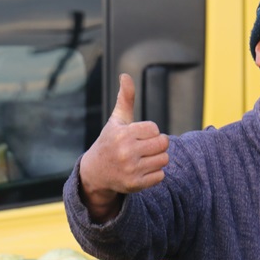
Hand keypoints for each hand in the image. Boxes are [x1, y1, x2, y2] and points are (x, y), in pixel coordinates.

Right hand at [78, 73, 168, 220]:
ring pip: (164, 159)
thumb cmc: (111, 141)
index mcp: (123, 134)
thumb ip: (125, 98)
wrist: (95, 172)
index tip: (138, 135)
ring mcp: (131, 170)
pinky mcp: (135, 185)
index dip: (149, 132)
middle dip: (157, 144)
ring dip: (157, 158)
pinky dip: (155, 173)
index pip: (155, 129)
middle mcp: (126, 152)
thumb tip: (125, 75)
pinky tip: (142, 170)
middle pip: (163, 143)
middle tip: (145, 147)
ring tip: (143, 158)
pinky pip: (161, 175)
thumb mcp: (117, 120)